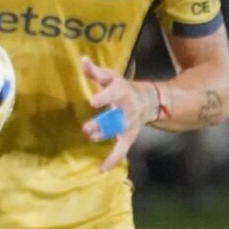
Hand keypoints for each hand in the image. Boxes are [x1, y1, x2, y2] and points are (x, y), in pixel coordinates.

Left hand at [79, 56, 155, 171]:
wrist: (146, 101)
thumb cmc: (120, 87)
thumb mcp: (110, 76)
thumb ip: (95, 71)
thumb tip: (82, 60)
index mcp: (121, 91)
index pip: (113, 93)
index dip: (104, 97)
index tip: (93, 102)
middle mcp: (127, 108)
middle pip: (115, 117)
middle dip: (102, 123)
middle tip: (87, 129)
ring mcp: (129, 124)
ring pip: (118, 133)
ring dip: (104, 136)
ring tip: (91, 138)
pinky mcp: (129, 137)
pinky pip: (122, 150)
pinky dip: (112, 160)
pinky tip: (101, 168)